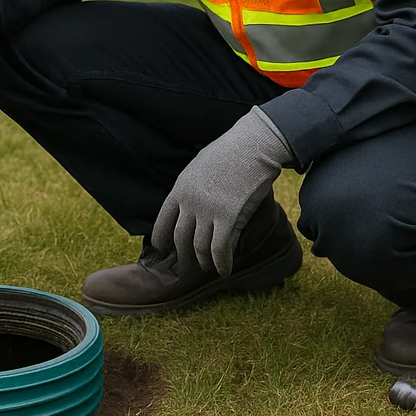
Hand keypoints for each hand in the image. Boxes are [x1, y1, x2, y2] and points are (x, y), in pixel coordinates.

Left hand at [151, 107, 294, 274]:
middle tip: (188, 265)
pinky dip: (221, 263)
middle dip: (184, 255)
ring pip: (200, 247)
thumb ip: (192, 185)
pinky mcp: (228, 217)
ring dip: (204, 261)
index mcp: (180, 188)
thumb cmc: (231, 151)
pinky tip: (225, 269)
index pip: (163, 220)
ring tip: (208, 267)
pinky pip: (220, 249)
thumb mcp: (200, 165)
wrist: (253, 146)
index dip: (161, 238)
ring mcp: (208, 211)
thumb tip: (190, 199)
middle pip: (181, 238)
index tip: (163, 248)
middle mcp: (190, 202)